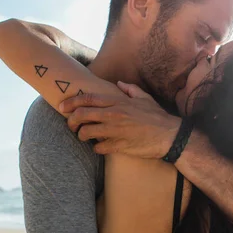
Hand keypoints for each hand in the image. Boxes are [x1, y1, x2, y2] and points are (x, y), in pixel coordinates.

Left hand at [59, 82, 180, 158]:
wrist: (169, 136)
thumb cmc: (157, 117)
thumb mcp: (145, 98)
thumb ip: (130, 89)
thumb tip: (119, 84)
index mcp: (118, 101)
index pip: (88, 98)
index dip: (71, 102)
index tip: (62, 107)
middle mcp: (114, 114)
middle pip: (82, 115)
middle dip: (70, 120)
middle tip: (69, 125)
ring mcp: (116, 131)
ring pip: (86, 132)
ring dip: (81, 135)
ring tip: (83, 137)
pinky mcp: (119, 146)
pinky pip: (98, 148)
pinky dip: (95, 148)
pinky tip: (99, 147)